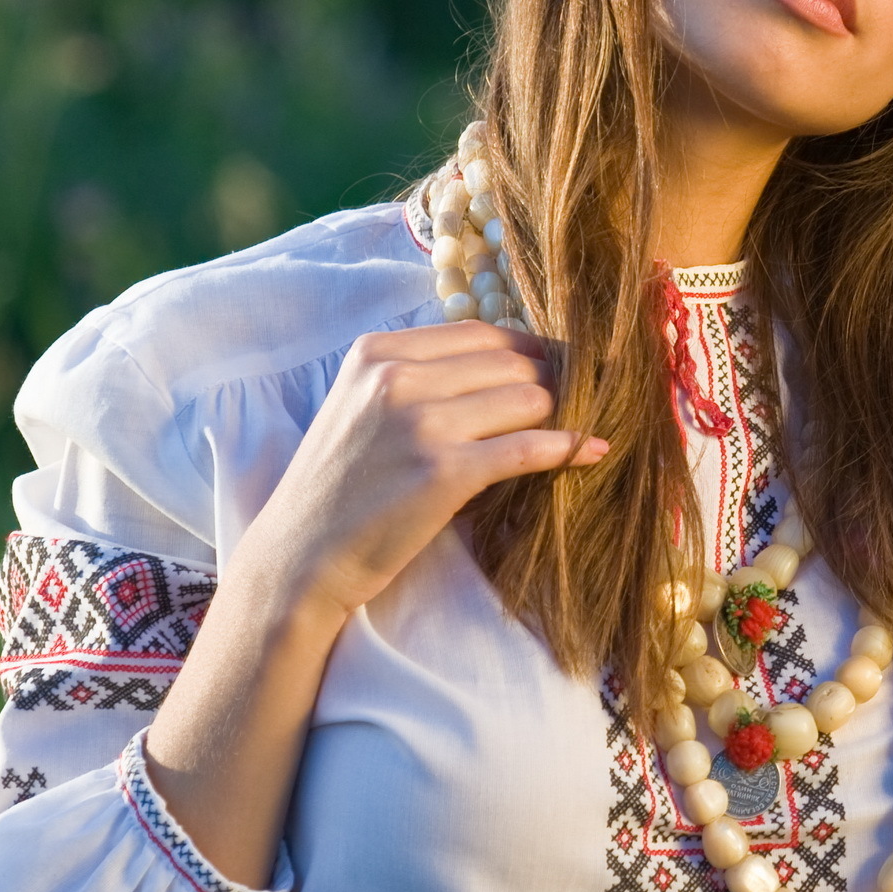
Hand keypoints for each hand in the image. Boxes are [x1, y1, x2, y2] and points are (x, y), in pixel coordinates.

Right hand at [231, 320, 605, 622]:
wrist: (299, 558)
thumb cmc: (340, 488)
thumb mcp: (364, 408)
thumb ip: (422, 377)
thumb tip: (514, 364)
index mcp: (377, 353)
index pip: (482, 333)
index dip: (530, 349)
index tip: (561, 366)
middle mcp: (396, 378)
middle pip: (512, 362)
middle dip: (554, 380)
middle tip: (583, 400)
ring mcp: (420, 423)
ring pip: (529, 398)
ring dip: (561, 415)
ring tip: (578, 429)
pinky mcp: (444, 472)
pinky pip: (529, 448)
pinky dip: (568, 447)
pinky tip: (593, 451)